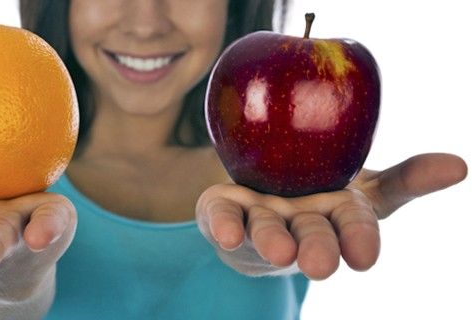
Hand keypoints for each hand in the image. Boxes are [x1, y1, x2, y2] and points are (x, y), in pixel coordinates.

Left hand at [196, 153, 466, 279]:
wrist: (259, 209)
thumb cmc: (318, 196)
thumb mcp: (365, 187)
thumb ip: (405, 180)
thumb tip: (461, 166)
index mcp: (336, 215)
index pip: (355, 227)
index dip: (359, 239)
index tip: (364, 257)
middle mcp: (299, 223)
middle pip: (312, 236)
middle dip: (318, 250)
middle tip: (320, 266)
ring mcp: (260, 218)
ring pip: (267, 230)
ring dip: (271, 240)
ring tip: (279, 250)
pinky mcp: (223, 212)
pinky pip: (219, 217)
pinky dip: (222, 225)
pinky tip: (226, 233)